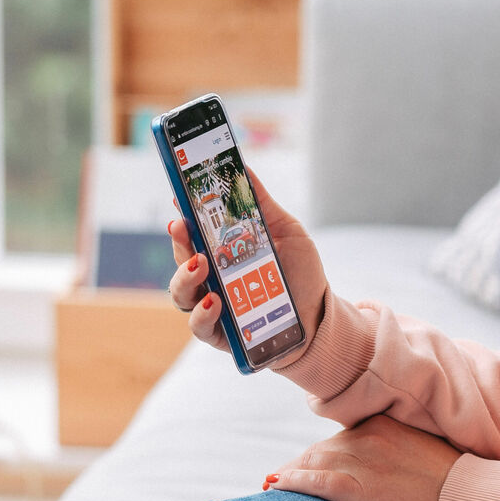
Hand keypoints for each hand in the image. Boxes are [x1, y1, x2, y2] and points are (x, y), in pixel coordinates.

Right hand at [166, 169, 329, 366]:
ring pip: (181, 291)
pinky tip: (215, 301)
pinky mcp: (221, 334)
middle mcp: (212, 277)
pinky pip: (199, 325)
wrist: (321, 317)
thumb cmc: (300, 273)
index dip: (183, 213)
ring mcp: (213, 305)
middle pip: (181, 257)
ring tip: (200, 263)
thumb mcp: (286, 230)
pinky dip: (202, 313)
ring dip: (184, 275)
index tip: (179, 195)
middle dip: (178, 240)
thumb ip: (261, 203)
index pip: (193, 231)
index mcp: (222, 251)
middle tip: (182, 226)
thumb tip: (242, 166)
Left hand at [267, 416, 460, 500]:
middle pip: (322, 447)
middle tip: (279, 477)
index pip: (339, 436)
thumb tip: (375, 458)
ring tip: (273, 484)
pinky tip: (277, 484)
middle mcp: (369, 435)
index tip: (304, 461)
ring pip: (315, 461)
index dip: (318, 451)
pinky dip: (295, 481)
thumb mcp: (417, 446)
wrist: (463, 493)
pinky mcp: (361, 486)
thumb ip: (391, 443)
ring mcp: (364, 460)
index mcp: (382, 422)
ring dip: (291, 472)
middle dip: (300, 462)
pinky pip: (319, 481)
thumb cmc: (447, 475)